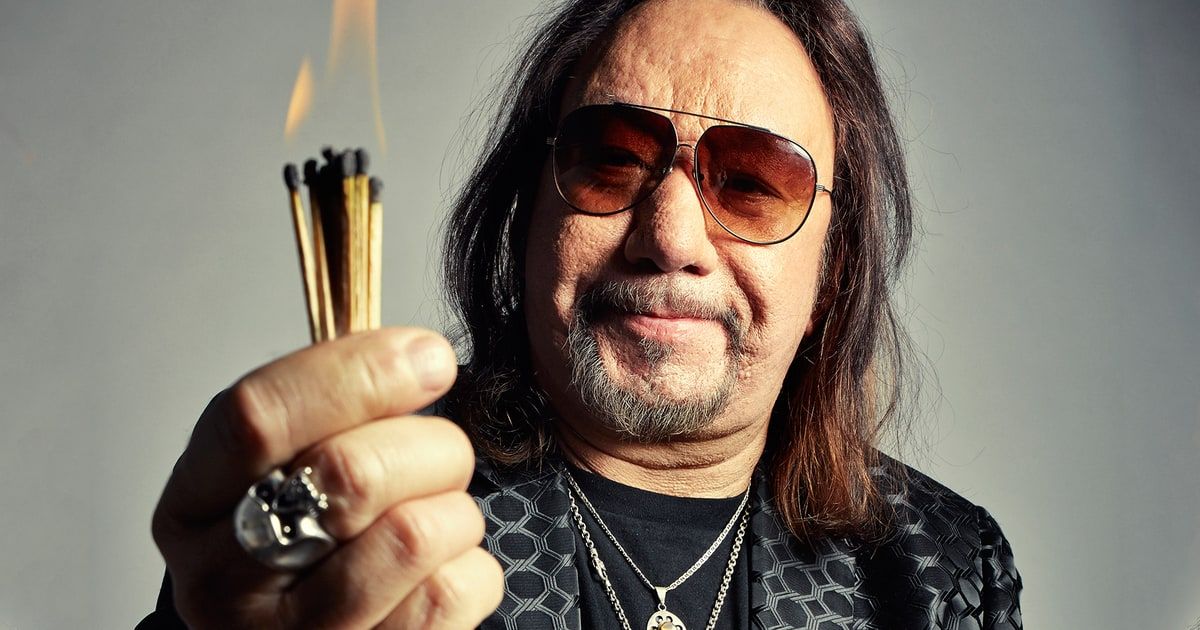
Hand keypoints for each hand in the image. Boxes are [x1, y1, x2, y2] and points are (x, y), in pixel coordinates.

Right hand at [151, 328, 503, 628]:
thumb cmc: (304, 542)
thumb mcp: (283, 467)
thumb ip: (329, 406)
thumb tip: (417, 356)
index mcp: (196, 504)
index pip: (257, 417)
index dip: (357, 374)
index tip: (425, 357)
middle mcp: (225, 580)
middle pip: (352, 473)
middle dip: (429, 445)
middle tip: (438, 454)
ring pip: (415, 534)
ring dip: (454, 510)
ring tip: (436, 516)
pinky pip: (454, 591)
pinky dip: (471, 566)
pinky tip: (441, 570)